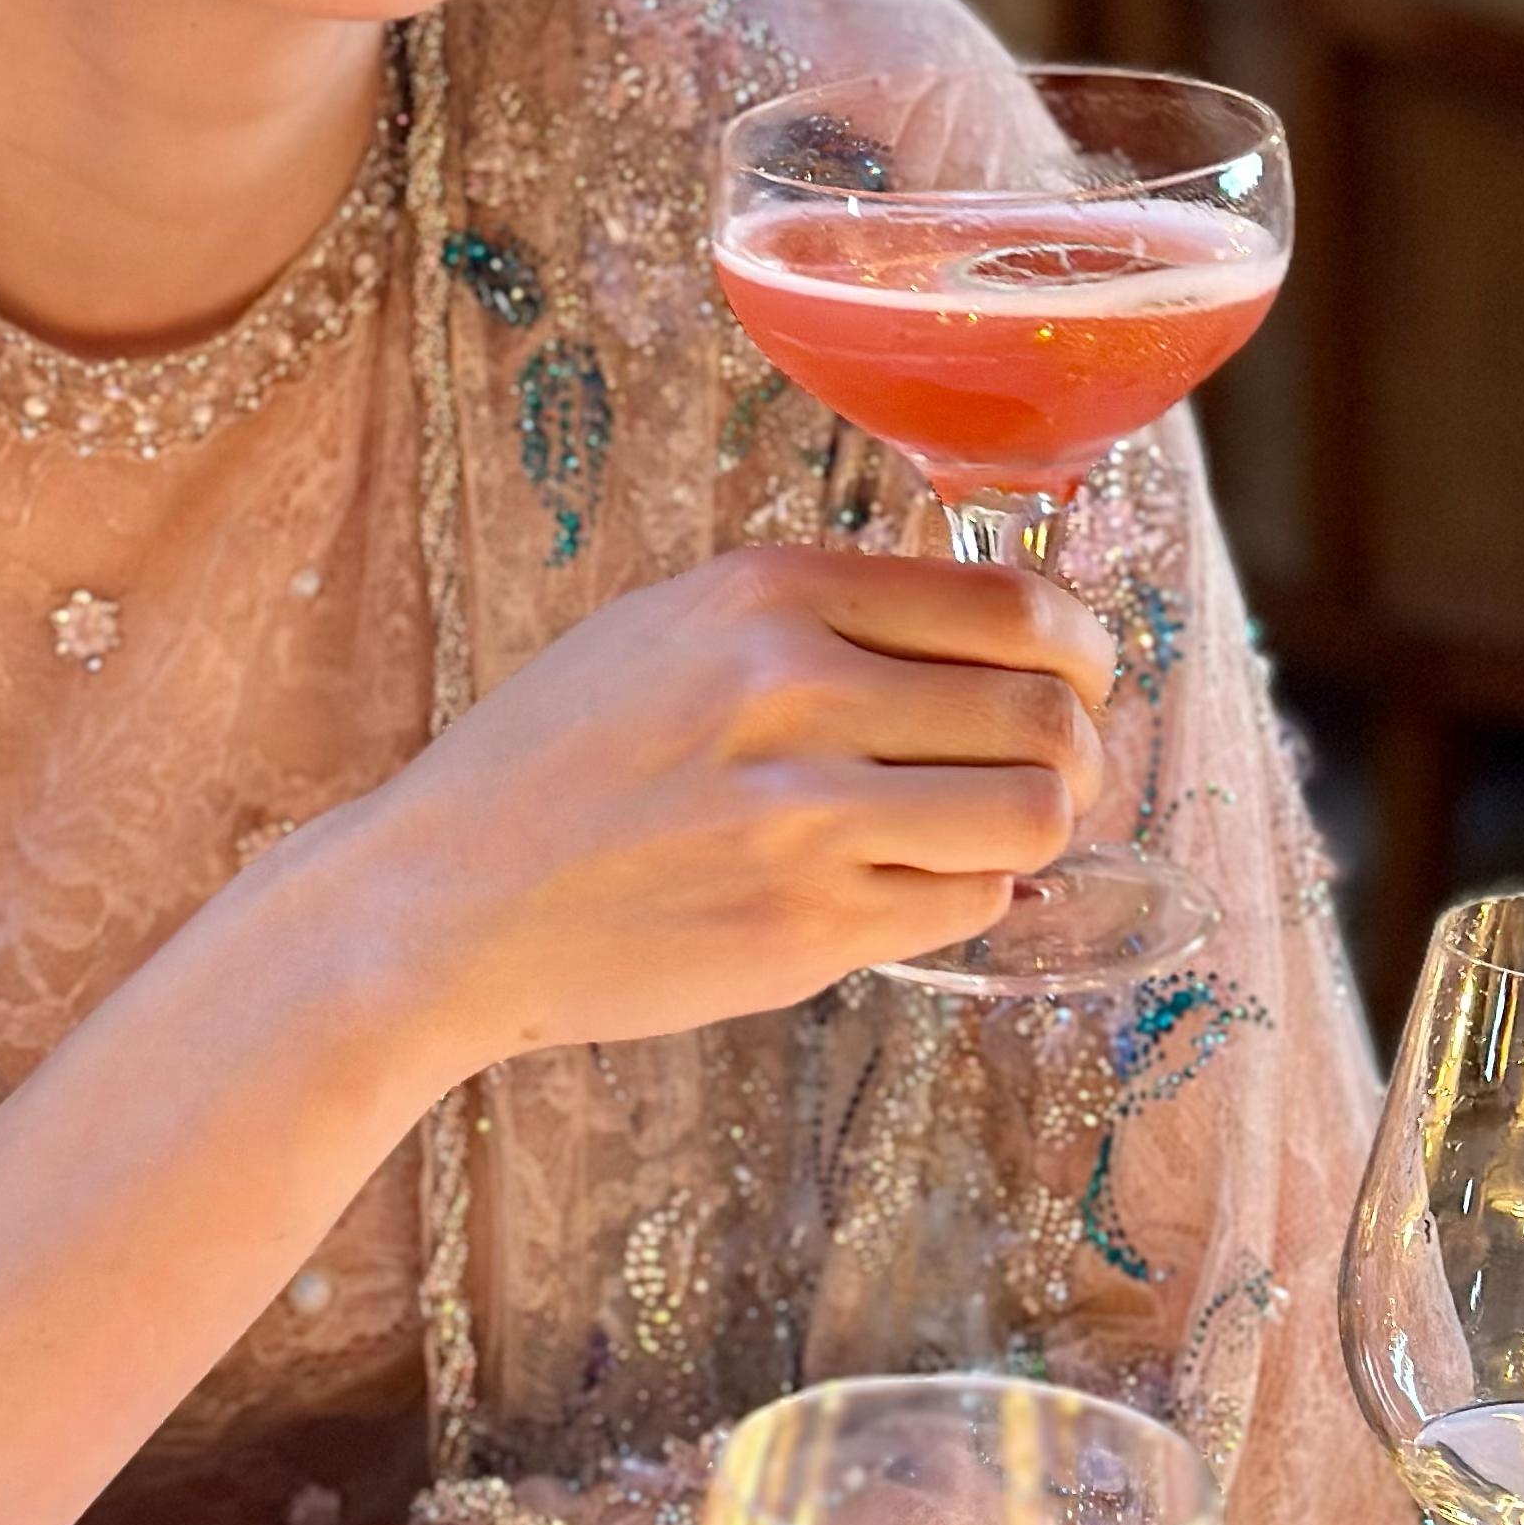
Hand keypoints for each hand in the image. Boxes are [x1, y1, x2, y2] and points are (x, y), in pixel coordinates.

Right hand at [286, 547, 1110, 1076]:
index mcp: (767, 594)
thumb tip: (1006, 648)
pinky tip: (912, 886)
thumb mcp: (673, 629)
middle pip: (1047, 716)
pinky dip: (967, 899)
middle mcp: (794, 689)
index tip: (1081, 680)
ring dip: (1038, 831)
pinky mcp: (805, 930)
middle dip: (1080, 749)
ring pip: (1033, 819)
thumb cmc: (560, 761)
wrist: (440, 899)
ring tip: (993, 834)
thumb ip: (822, 619)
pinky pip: (967, 906)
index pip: (1014, 607)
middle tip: (1054, 771)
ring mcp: (803, 818)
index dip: (1083, 652)